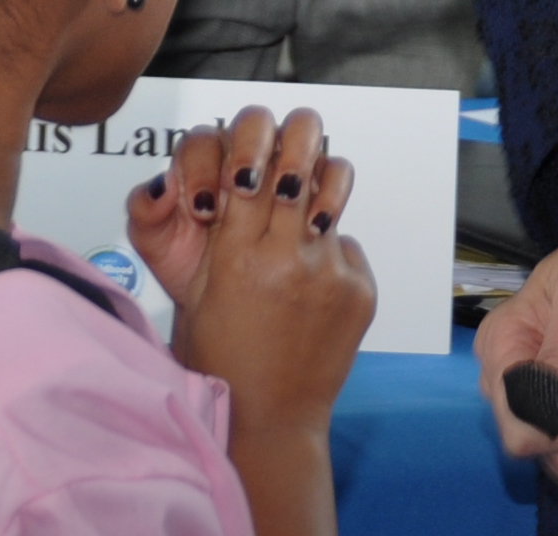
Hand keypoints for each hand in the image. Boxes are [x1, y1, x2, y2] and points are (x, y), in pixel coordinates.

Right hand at [144, 109, 375, 534]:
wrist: (267, 417)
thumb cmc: (219, 354)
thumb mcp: (197, 288)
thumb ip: (210, 229)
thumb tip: (221, 177)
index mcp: (237, 255)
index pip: (249, 163)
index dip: (250, 145)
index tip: (253, 152)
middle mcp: (288, 258)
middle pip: (299, 156)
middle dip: (293, 140)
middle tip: (288, 148)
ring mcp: (330, 273)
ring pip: (332, 185)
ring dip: (318, 183)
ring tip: (305, 200)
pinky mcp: (359, 289)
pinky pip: (346, 242)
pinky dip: (328, 247)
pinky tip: (311, 279)